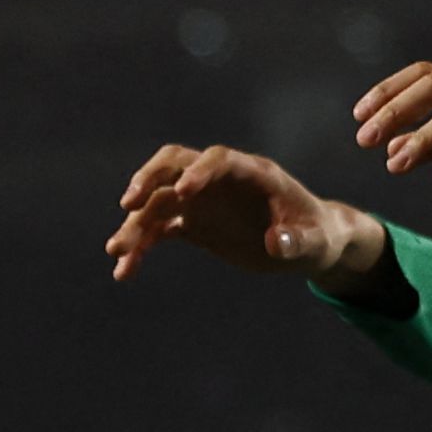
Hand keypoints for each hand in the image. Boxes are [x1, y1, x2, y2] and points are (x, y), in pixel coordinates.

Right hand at [105, 143, 393, 284]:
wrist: (306, 245)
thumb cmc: (316, 237)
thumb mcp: (313, 243)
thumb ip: (296, 241)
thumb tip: (275, 243)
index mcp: (252, 174)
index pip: (218, 159)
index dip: (199, 172)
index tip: (182, 193)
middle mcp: (220, 181)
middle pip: (174, 165)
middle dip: (149, 181)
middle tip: (128, 205)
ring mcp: (203, 201)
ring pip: (158, 202)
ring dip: (136, 224)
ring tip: (116, 252)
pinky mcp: (194, 224)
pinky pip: (159, 230)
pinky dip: (141, 247)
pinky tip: (125, 271)